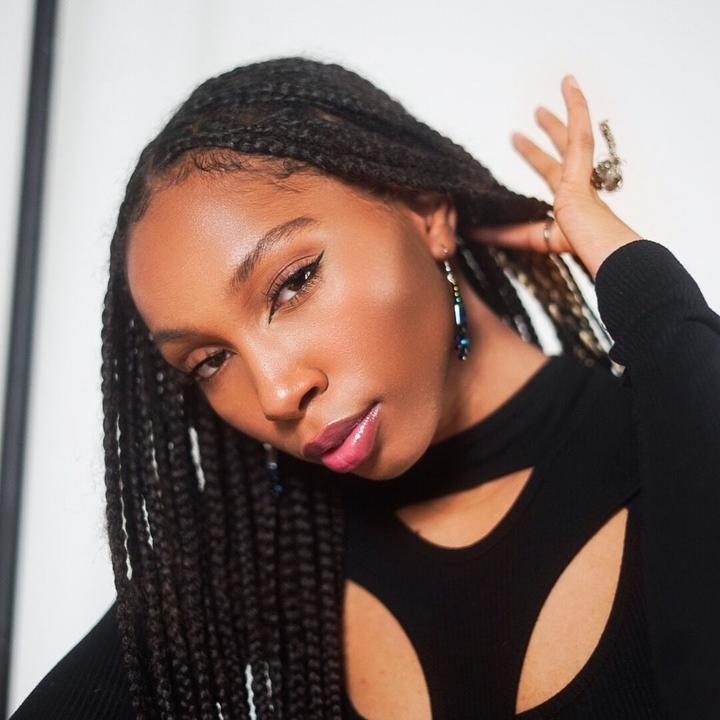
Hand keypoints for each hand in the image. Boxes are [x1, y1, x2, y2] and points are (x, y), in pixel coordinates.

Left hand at [465, 74, 642, 279]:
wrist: (606, 250)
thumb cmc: (582, 250)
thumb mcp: (530, 239)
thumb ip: (501, 233)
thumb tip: (467, 231)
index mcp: (573, 207)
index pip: (552, 179)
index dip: (537, 162)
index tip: (522, 147)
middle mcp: (580, 188)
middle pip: (561, 155)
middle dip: (546, 138)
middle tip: (534, 117)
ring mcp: (584, 175)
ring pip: (571, 139)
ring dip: (558, 118)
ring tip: (544, 100)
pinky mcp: (586, 162)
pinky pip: (581, 128)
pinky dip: (576, 105)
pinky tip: (569, 82)